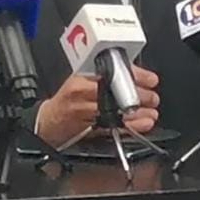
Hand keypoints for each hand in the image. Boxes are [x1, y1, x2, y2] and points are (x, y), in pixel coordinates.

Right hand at [38, 65, 160, 145]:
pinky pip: (113, 127)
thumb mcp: (80, 80)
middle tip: (153, 97)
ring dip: (138, 113)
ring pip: (116, 111)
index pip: (113, 72)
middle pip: (116, 92)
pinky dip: (130, 127)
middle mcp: (82, 92)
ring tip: (151, 113)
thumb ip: (103, 77)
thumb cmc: (65, 101)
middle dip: (140, 95)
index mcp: (82, 77)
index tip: (150, 79)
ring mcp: (85, 111)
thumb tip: (132, 74)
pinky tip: (142, 125)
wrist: (47, 122)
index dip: (135, 76)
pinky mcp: (88, 128)